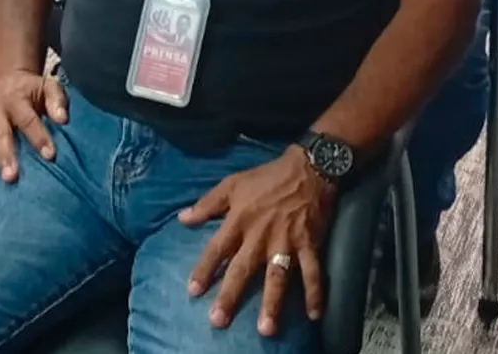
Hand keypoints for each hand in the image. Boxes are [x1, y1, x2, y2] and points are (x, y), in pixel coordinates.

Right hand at [0, 68, 66, 181]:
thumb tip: (62, 119)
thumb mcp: (48, 87)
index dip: (39, 137)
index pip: (29, 120)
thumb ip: (57, 101)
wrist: (8, 79)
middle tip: (11, 176)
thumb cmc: (32, 90)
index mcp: (17, 100)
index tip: (49, 155)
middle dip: (4, 155)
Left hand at [181, 147, 336, 335]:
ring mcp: (286, 241)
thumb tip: (182, 219)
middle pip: (243, 269)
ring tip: (266, 329)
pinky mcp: (310, 244)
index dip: (204, 269)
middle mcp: (260, 234)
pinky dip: (315, 293)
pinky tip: (313, 315)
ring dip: (272, 303)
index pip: (217, 249)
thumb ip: (208, 204)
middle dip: (230, 295)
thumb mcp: (232, 183)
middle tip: (218, 321)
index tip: (193, 291)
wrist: (308, 168)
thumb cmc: (267, 177)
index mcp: (240, 219)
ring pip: (277, 276)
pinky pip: (313, 272)